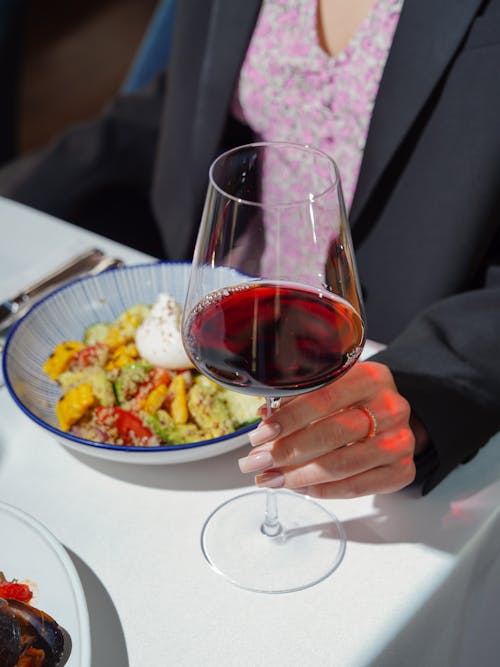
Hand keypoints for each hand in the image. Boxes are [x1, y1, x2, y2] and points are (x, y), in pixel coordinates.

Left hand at [238, 361, 418, 497]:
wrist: (392, 418)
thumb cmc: (355, 401)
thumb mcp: (332, 387)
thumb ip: (300, 398)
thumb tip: (265, 417)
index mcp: (371, 377)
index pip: (323, 398)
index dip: (288, 418)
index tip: (261, 434)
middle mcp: (391, 408)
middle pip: (331, 434)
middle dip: (286, 451)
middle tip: (257, 462)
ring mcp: (400, 441)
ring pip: (341, 465)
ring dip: (298, 476)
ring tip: (270, 478)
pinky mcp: (402, 471)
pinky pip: (356, 488)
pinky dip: (321, 490)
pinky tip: (298, 486)